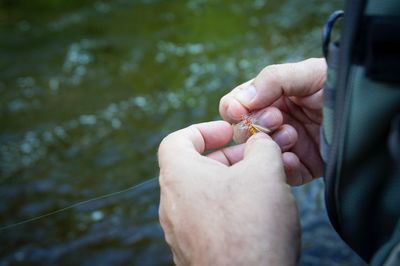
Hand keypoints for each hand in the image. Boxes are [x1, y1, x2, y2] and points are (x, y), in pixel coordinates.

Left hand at [158, 121, 299, 265]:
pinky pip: (207, 220)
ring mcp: (180, 232)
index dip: (204, 130)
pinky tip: (255, 215)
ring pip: (203, 195)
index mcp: (179, 177)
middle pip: (194, 167)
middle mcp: (172, 204)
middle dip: (227, 158)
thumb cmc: (251, 229)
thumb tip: (260, 142)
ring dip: (230, 183)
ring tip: (261, 185)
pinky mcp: (193, 252)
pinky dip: (227, 209)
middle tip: (254, 158)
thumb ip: (262, 147)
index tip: (229, 133)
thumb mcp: (265, 172)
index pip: (177, 140)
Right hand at [219, 58, 326, 184]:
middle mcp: (273, 122)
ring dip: (270, 146)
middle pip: (242, 132)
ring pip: (257, 155)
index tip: (238, 110)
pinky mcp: (300, 167)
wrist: (368, 112)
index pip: (236, 105)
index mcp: (268, 98)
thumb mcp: (307, 73)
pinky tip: (294, 159)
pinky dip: (284, 168)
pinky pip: (281, 173)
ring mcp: (285, 146)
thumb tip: (241, 100)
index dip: (232, 108)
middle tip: (276, 120)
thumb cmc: (338, 85)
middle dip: (254, 126)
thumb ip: (272, 80)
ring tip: (292, 136)